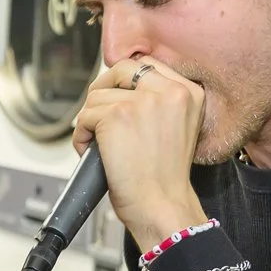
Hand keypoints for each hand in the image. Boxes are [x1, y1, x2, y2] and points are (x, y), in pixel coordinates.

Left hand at [73, 58, 207, 250]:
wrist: (162, 205)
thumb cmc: (164, 178)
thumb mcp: (178, 127)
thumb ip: (159, 101)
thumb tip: (121, 85)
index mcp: (189, 92)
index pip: (146, 65)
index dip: (123, 80)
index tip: (114, 98)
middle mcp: (170, 91)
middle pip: (120, 69)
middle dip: (102, 91)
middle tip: (97, 116)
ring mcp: (143, 101)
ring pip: (97, 95)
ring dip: (90, 120)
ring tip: (97, 145)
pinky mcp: (117, 114)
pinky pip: (85, 116)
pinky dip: (81, 135)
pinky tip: (91, 151)